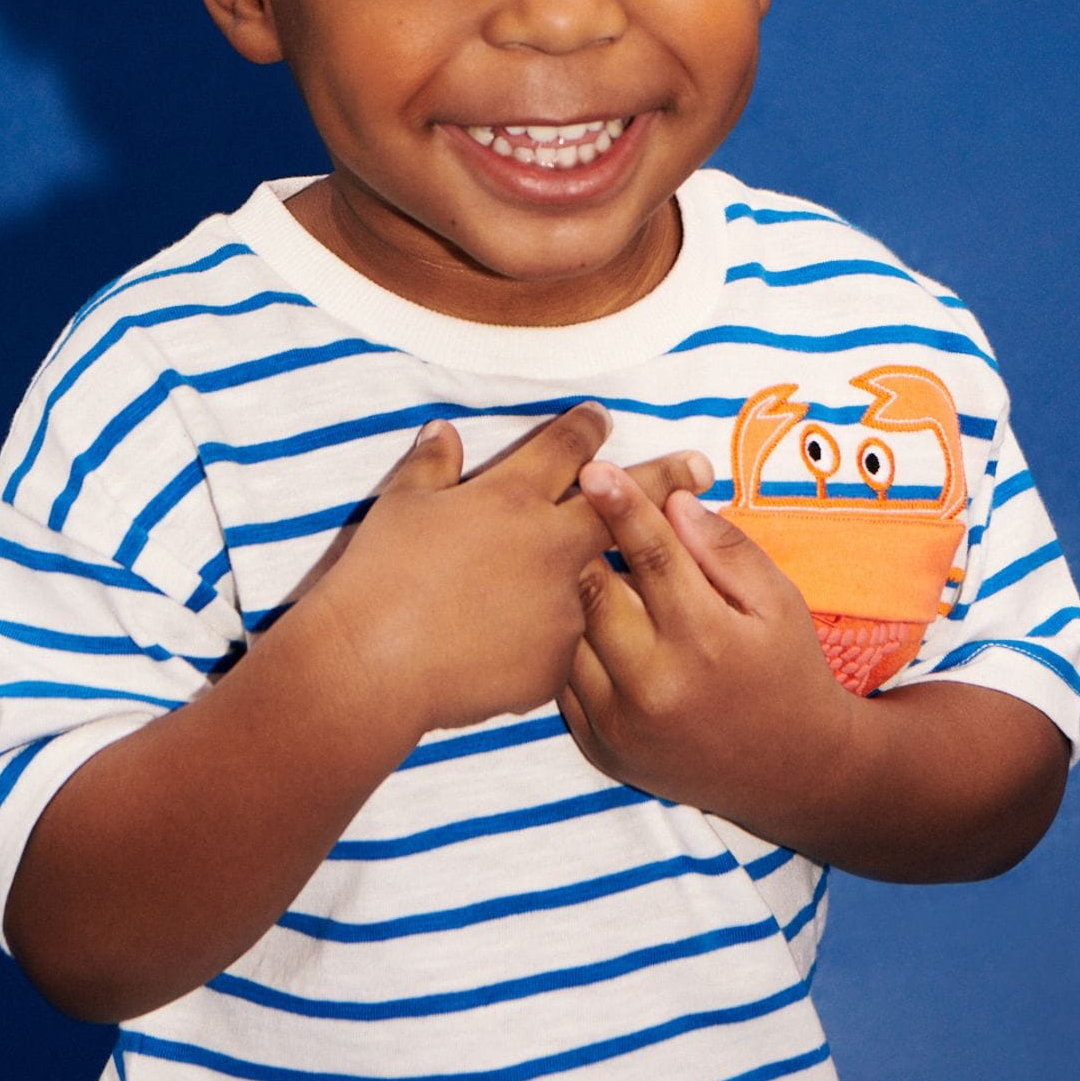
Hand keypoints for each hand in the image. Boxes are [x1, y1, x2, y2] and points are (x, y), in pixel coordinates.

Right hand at [306, 409, 709, 739]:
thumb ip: (431, 466)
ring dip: (627, 567)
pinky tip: (558, 646)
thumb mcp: (401, 505)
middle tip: (702, 465)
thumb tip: (444, 433)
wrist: (377, 663)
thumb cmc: (380, 575)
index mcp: (512, 494)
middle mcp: (552, 543)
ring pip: (606, 579)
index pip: (566, 446)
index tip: (604, 417)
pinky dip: (564, 636)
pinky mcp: (557, 660)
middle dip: (667, 478)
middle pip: (625, 502)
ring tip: (649, 563)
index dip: (587, 427)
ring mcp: (562, 604)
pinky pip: (570, 642)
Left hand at [559, 463, 854, 815]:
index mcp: (705, 640)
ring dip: (565, 598)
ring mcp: (620, 722)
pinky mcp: (599, 747)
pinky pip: (560, 681)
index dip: (622, 506)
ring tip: (565, 569)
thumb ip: (725, 549)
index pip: (652, 555)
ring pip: (566, 636)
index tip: (593, 469)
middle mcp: (655, 684)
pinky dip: (565, 646)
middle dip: (581, 547)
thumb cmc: (787, 671)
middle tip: (569, 516)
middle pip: (593, 592)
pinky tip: (574, 624)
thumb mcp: (779, 602)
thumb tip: (673, 498)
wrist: (791, 774)